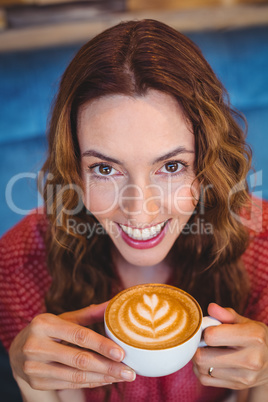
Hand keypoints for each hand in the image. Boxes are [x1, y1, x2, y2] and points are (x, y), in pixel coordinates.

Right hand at [9, 302, 135, 390]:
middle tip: (129, 371)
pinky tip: (106, 380)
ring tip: (123, 376)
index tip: (121, 353)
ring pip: (76, 376)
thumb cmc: (47, 331)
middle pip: (79, 359)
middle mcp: (36, 345)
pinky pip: (70, 384)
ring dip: (103, 378)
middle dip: (108, 367)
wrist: (17, 351)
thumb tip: (112, 303)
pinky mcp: (36, 382)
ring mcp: (34, 367)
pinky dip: (91, 383)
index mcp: (44, 324)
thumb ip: (88, 314)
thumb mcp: (64, 318)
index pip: (79, 335)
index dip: (101, 345)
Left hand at [192, 303, 267, 390]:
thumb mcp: (246, 322)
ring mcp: (244, 377)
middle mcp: (250, 359)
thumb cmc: (256, 337)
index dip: (205, 331)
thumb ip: (227, 314)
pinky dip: (201, 370)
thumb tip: (211, 308)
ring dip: (199, 359)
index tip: (209, 329)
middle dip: (198, 347)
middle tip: (203, 341)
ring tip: (207, 350)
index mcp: (253, 337)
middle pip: (202, 357)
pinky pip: (205, 380)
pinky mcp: (237, 386)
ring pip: (202, 369)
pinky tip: (209, 362)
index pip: (212, 336)